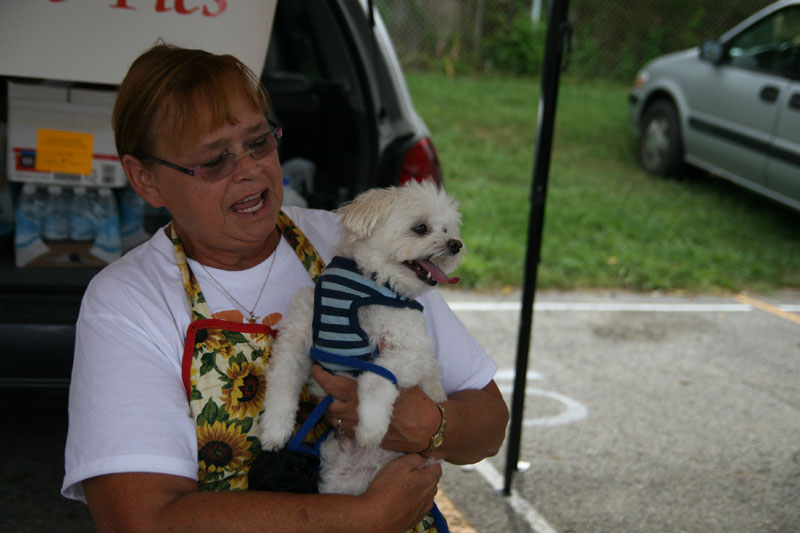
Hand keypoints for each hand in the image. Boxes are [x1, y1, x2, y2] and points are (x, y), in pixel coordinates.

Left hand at [311, 365, 439, 452]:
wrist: (429, 429)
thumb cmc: (417, 402)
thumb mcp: (401, 379)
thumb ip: (386, 364)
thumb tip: (381, 343)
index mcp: (361, 394)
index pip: (331, 385)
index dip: (320, 376)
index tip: (317, 369)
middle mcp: (355, 413)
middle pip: (327, 406)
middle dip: (322, 398)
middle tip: (324, 389)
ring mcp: (358, 429)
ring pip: (334, 421)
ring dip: (331, 412)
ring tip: (334, 403)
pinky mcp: (365, 440)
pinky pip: (345, 433)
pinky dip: (342, 424)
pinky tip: (349, 416)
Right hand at [361, 453, 441, 529]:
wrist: (376, 517)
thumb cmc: (386, 489)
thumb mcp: (399, 464)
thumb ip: (414, 458)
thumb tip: (421, 459)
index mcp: (429, 480)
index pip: (437, 467)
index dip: (428, 462)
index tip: (416, 462)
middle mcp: (430, 496)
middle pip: (432, 481)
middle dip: (423, 476)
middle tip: (405, 474)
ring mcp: (423, 509)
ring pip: (425, 495)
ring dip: (417, 490)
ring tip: (400, 489)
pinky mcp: (415, 519)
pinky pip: (418, 507)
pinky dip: (412, 502)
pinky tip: (400, 501)